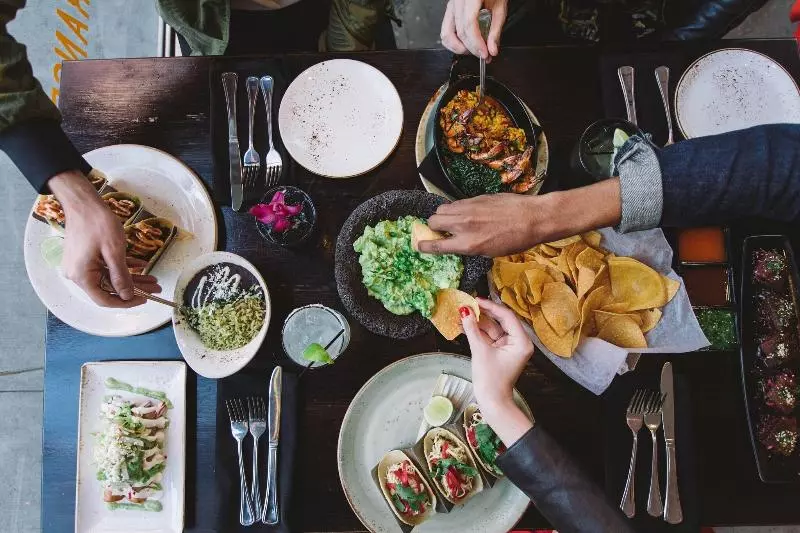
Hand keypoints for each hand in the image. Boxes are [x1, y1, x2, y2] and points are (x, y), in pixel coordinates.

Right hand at [48, 170, 160, 307]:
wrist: (83, 202)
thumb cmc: (97, 223)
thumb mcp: (114, 252)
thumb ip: (121, 276)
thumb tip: (127, 296)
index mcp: (81, 276)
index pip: (104, 300)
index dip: (126, 302)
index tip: (145, 299)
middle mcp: (78, 274)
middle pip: (109, 289)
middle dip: (134, 289)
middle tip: (156, 287)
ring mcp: (81, 265)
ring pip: (110, 278)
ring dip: (132, 278)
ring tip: (153, 278)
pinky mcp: (85, 257)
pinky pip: (105, 267)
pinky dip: (123, 267)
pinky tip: (141, 265)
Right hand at [417, 180, 622, 256]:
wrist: (534, 218)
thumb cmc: (517, 240)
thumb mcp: (491, 252)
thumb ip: (470, 246)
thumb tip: (458, 242)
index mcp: (468, 243)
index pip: (436, 244)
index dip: (424, 245)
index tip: (419, 245)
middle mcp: (464, 224)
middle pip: (433, 220)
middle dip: (433, 226)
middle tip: (440, 230)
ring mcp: (469, 208)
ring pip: (442, 208)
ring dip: (443, 215)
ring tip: (452, 220)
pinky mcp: (476, 198)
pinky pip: (457, 203)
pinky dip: (456, 208)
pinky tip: (467, 213)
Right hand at [441, 0, 507, 59]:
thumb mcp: (500, 7)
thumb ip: (496, 30)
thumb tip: (492, 49)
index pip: (469, 25)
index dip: (476, 43)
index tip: (484, 53)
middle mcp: (457, 2)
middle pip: (459, 32)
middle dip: (471, 48)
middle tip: (483, 55)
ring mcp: (451, 6)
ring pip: (447, 34)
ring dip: (459, 47)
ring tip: (473, 50)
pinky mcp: (450, 11)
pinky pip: (446, 30)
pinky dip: (454, 41)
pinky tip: (465, 44)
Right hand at [461, 298, 533, 444]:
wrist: (492, 402)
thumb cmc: (490, 379)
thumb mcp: (480, 351)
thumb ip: (472, 329)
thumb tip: (464, 311)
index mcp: (521, 341)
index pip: (507, 316)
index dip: (490, 306)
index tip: (475, 300)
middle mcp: (518, 342)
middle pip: (500, 320)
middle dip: (483, 313)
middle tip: (467, 303)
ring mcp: (509, 347)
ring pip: (493, 328)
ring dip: (478, 322)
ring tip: (462, 313)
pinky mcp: (500, 351)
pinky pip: (490, 337)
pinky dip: (478, 331)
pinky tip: (465, 324)